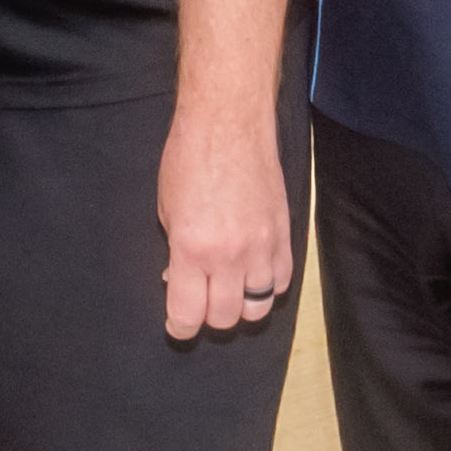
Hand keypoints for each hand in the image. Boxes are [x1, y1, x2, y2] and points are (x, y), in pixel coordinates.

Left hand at [154, 95, 292, 344]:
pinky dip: (267, 286)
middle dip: (209, 316)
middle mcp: (229, 255)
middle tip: (201, 300)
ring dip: (241, 305)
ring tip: (229, 289)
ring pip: (257, 307)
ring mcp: (262, 247)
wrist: (229, 123)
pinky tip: (253, 273)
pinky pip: (281, 282)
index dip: (179, 327)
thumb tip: (180, 279)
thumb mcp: (165, 208)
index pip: (188, 314)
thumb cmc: (188, 158)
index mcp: (192, 249)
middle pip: (225, 318)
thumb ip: (175, 251)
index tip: (177, 323)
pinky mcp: (284, 235)